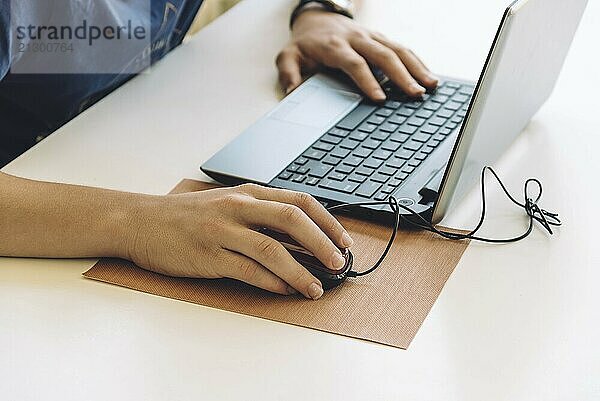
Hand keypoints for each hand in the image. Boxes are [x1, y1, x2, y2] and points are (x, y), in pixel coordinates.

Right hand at [127, 184, 353, 299]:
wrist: (142, 221)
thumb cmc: (189, 216)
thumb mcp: (228, 203)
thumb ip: (261, 216)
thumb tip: (301, 240)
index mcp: (248, 193)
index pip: (299, 201)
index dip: (327, 222)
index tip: (344, 241)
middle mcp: (238, 207)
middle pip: (292, 221)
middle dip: (322, 244)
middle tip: (338, 264)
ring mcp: (223, 230)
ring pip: (273, 250)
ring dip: (300, 271)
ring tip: (315, 288)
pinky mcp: (208, 255)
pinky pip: (248, 270)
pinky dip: (271, 282)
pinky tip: (285, 291)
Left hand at [276, 9, 438, 100]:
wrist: (316, 19)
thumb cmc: (305, 44)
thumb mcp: (288, 57)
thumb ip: (289, 74)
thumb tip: (293, 93)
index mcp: (334, 46)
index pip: (354, 63)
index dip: (367, 81)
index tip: (379, 99)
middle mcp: (357, 39)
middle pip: (383, 55)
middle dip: (401, 75)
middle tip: (415, 94)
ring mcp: (372, 37)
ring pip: (397, 49)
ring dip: (416, 67)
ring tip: (430, 85)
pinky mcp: (381, 38)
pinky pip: (402, 48)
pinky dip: (417, 61)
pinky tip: (429, 75)